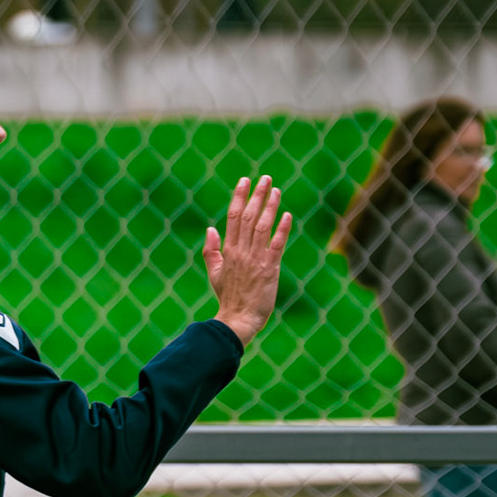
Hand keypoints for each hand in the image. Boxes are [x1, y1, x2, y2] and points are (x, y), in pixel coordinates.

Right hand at [204, 174, 292, 346]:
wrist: (238, 319)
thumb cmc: (228, 297)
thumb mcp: (214, 272)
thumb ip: (210, 250)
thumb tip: (210, 228)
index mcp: (228, 250)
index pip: (232, 217)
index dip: (239, 197)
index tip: (245, 180)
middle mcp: (241, 251)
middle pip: (248, 217)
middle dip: (257, 195)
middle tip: (265, 178)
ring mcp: (255, 259)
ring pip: (262, 227)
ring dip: (270, 207)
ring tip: (276, 190)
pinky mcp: (270, 269)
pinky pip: (276, 245)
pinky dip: (281, 229)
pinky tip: (287, 215)